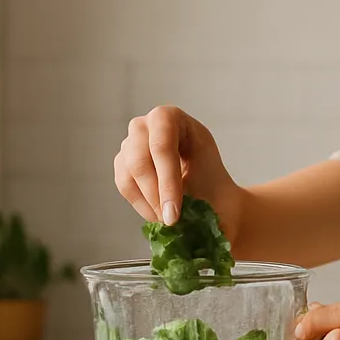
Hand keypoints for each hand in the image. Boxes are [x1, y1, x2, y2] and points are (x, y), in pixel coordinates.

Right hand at [114, 105, 244, 236]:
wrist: (214, 199)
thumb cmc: (215, 189)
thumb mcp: (215, 188)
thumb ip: (196, 199)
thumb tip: (177, 221)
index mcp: (174, 119)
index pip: (162, 145)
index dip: (167, 181)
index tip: (175, 214)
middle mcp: (148, 124)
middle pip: (139, 159)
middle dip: (156, 195)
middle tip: (171, 221)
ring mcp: (132, 142)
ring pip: (128, 172)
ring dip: (149, 201)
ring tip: (169, 219)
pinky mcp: (123, 162)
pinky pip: (124, 184)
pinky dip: (141, 205)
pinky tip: (159, 214)